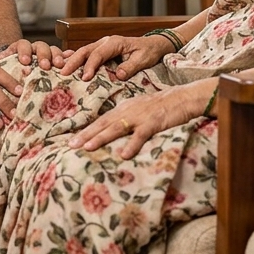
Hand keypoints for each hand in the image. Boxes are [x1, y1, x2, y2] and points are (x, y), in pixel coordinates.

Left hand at [0, 38, 65, 69]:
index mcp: (21, 48)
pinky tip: (74, 61)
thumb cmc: (13, 69)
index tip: (24, 61)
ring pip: (54, 50)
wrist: (23, 72)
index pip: (23, 45)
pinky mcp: (59, 61)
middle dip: (43, 55)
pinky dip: (70, 57)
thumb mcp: (4, 65)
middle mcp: (36, 49)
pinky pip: (67, 56)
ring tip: (59, 66)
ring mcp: (49, 54)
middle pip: (41, 46)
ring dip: (57, 57)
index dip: (24, 52)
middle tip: (44, 65)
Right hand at [58, 33, 175, 81]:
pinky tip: (64, 63)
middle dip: (73, 62)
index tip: (84, 78)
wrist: (154, 45)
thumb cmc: (149, 52)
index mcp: (115, 42)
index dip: (90, 66)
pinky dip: (75, 58)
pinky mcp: (101, 51)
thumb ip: (130, 66)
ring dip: (71, 61)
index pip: (98, 54)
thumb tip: (118, 75)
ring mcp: (102, 45)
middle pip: (85, 50)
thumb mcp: (143, 59)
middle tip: (63, 73)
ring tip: (60, 70)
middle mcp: (105, 42)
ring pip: (83, 52)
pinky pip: (86, 54)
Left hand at [68, 79, 215, 158]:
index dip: (86, 129)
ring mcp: (140, 116)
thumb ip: (124, 118)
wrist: (182, 98)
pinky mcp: (153, 123)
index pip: (101, 120)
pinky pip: (141, 135)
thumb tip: (110, 131)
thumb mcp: (138, 109)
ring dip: (101, 138)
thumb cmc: (160, 106)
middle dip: (86, 134)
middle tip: (70, 144)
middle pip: (103, 123)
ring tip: (88, 147)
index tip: (71, 139)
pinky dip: (132, 144)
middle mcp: (127, 111)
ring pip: (116, 128)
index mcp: (123, 108)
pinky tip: (123, 155)